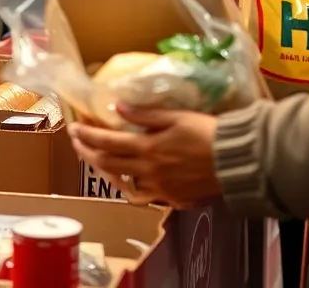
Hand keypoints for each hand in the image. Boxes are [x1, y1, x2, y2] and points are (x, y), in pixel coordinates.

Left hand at [70, 104, 220, 207]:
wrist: (235, 161)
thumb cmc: (207, 133)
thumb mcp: (176, 117)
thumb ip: (145, 114)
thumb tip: (117, 108)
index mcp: (147, 149)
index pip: (106, 143)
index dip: (86, 135)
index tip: (74, 127)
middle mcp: (147, 172)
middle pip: (107, 165)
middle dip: (86, 152)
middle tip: (77, 142)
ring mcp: (159, 189)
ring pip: (122, 185)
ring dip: (105, 172)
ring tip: (98, 161)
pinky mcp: (172, 199)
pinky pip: (144, 197)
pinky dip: (132, 189)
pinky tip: (131, 181)